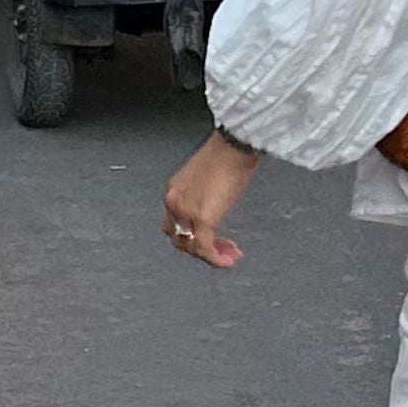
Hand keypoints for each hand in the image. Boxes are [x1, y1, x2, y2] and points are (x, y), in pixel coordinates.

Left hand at [163, 132, 258, 269]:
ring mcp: (185, 212)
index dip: (192, 236)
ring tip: (230, 256)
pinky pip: (205, 249)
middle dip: (201, 249)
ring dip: (212, 256)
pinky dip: (217, 259)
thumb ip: (206, 196)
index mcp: (175, 191)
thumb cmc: (228, 153)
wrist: (233, 146)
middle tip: (222, 251)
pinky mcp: (202, 219)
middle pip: (180, 239)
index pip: (175, 224)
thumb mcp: (209, 179)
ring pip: (192, 248)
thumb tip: (218, 205)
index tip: (211, 238)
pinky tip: (228, 260)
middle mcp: (174, 202)